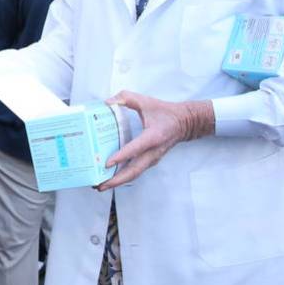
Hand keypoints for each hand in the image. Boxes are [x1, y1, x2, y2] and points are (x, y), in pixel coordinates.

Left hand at [97, 91, 214, 191]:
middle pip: (134, 171)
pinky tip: (110, 179)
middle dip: (116, 180)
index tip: (107, 163)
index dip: (122, 156)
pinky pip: (136, 172)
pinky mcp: (150, 161)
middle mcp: (153, 151)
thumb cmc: (164, 112)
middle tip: (99, 185)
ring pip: (134, 174)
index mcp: (153, 136)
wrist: (184, 123)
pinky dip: (123, 178)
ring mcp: (153, 159)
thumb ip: (125, 98)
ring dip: (117, 182)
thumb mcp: (145, 101)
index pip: (136, 148)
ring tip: (100, 186)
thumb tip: (106, 103)